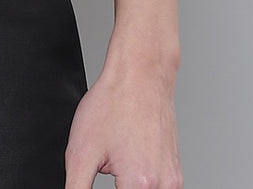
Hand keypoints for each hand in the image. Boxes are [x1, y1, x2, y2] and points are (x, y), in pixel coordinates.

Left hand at [64, 63, 182, 187]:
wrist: (140, 74)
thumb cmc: (113, 104)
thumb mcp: (80, 152)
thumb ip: (77, 188)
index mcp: (140, 184)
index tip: (100, 170)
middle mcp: (164, 186)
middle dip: (116, 186)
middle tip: (107, 160)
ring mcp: (173, 179)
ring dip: (127, 185)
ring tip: (117, 154)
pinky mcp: (175, 172)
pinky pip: (155, 186)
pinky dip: (139, 178)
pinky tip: (128, 152)